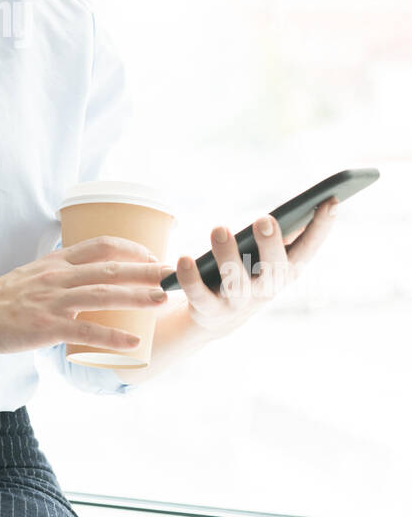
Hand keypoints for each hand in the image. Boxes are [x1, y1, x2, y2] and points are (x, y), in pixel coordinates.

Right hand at [0, 235, 170, 355]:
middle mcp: (58, 277)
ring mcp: (53, 301)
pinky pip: (87, 330)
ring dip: (137, 296)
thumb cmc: (2, 299)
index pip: (100, 245)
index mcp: (56, 263)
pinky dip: (113, 336)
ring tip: (163, 299)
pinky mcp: (47, 326)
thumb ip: (59, 274)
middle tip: (173, 272)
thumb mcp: (33, 274)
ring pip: (104, 294)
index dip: (130, 247)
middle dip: (145, 269)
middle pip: (110, 267)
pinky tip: (134, 343)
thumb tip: (84, 276)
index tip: (152, 252)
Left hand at [163, 197, 339, 338]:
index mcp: (286, 271)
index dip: (322, 228)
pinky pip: (200, 296)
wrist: (217, 318)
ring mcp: (239, 302)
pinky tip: (184, 259)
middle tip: (264, 218)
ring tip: (219, 228)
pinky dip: (191, 278)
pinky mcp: (210, 310)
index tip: (332, 201)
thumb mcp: (266, 255)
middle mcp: (267, 289)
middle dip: (270, 243)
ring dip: (227, 254)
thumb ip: (282, 232)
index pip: (309, 249)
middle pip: (274, 268)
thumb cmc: (248, 272)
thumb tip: (308, 198)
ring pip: (236, 282)